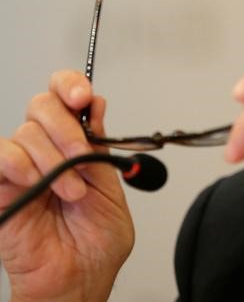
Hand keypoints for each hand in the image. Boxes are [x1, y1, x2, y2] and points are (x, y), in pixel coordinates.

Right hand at [0, 71, 132, 301]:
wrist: (80, 279)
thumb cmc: (96, 242)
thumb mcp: (110, 187)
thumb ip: (100, 146)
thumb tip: (96, 104)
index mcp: (76, 144)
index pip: (64, 96)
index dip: (71, 86)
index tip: (84, 98)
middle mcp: (46, 149)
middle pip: (42, 105)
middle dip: (67, 128)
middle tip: (82, 158)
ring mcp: (20, 167)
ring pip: (25, 131)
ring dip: (53, 160)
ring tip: (71, 192)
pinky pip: (0, 154)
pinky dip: (21, 164)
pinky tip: (38, 184)